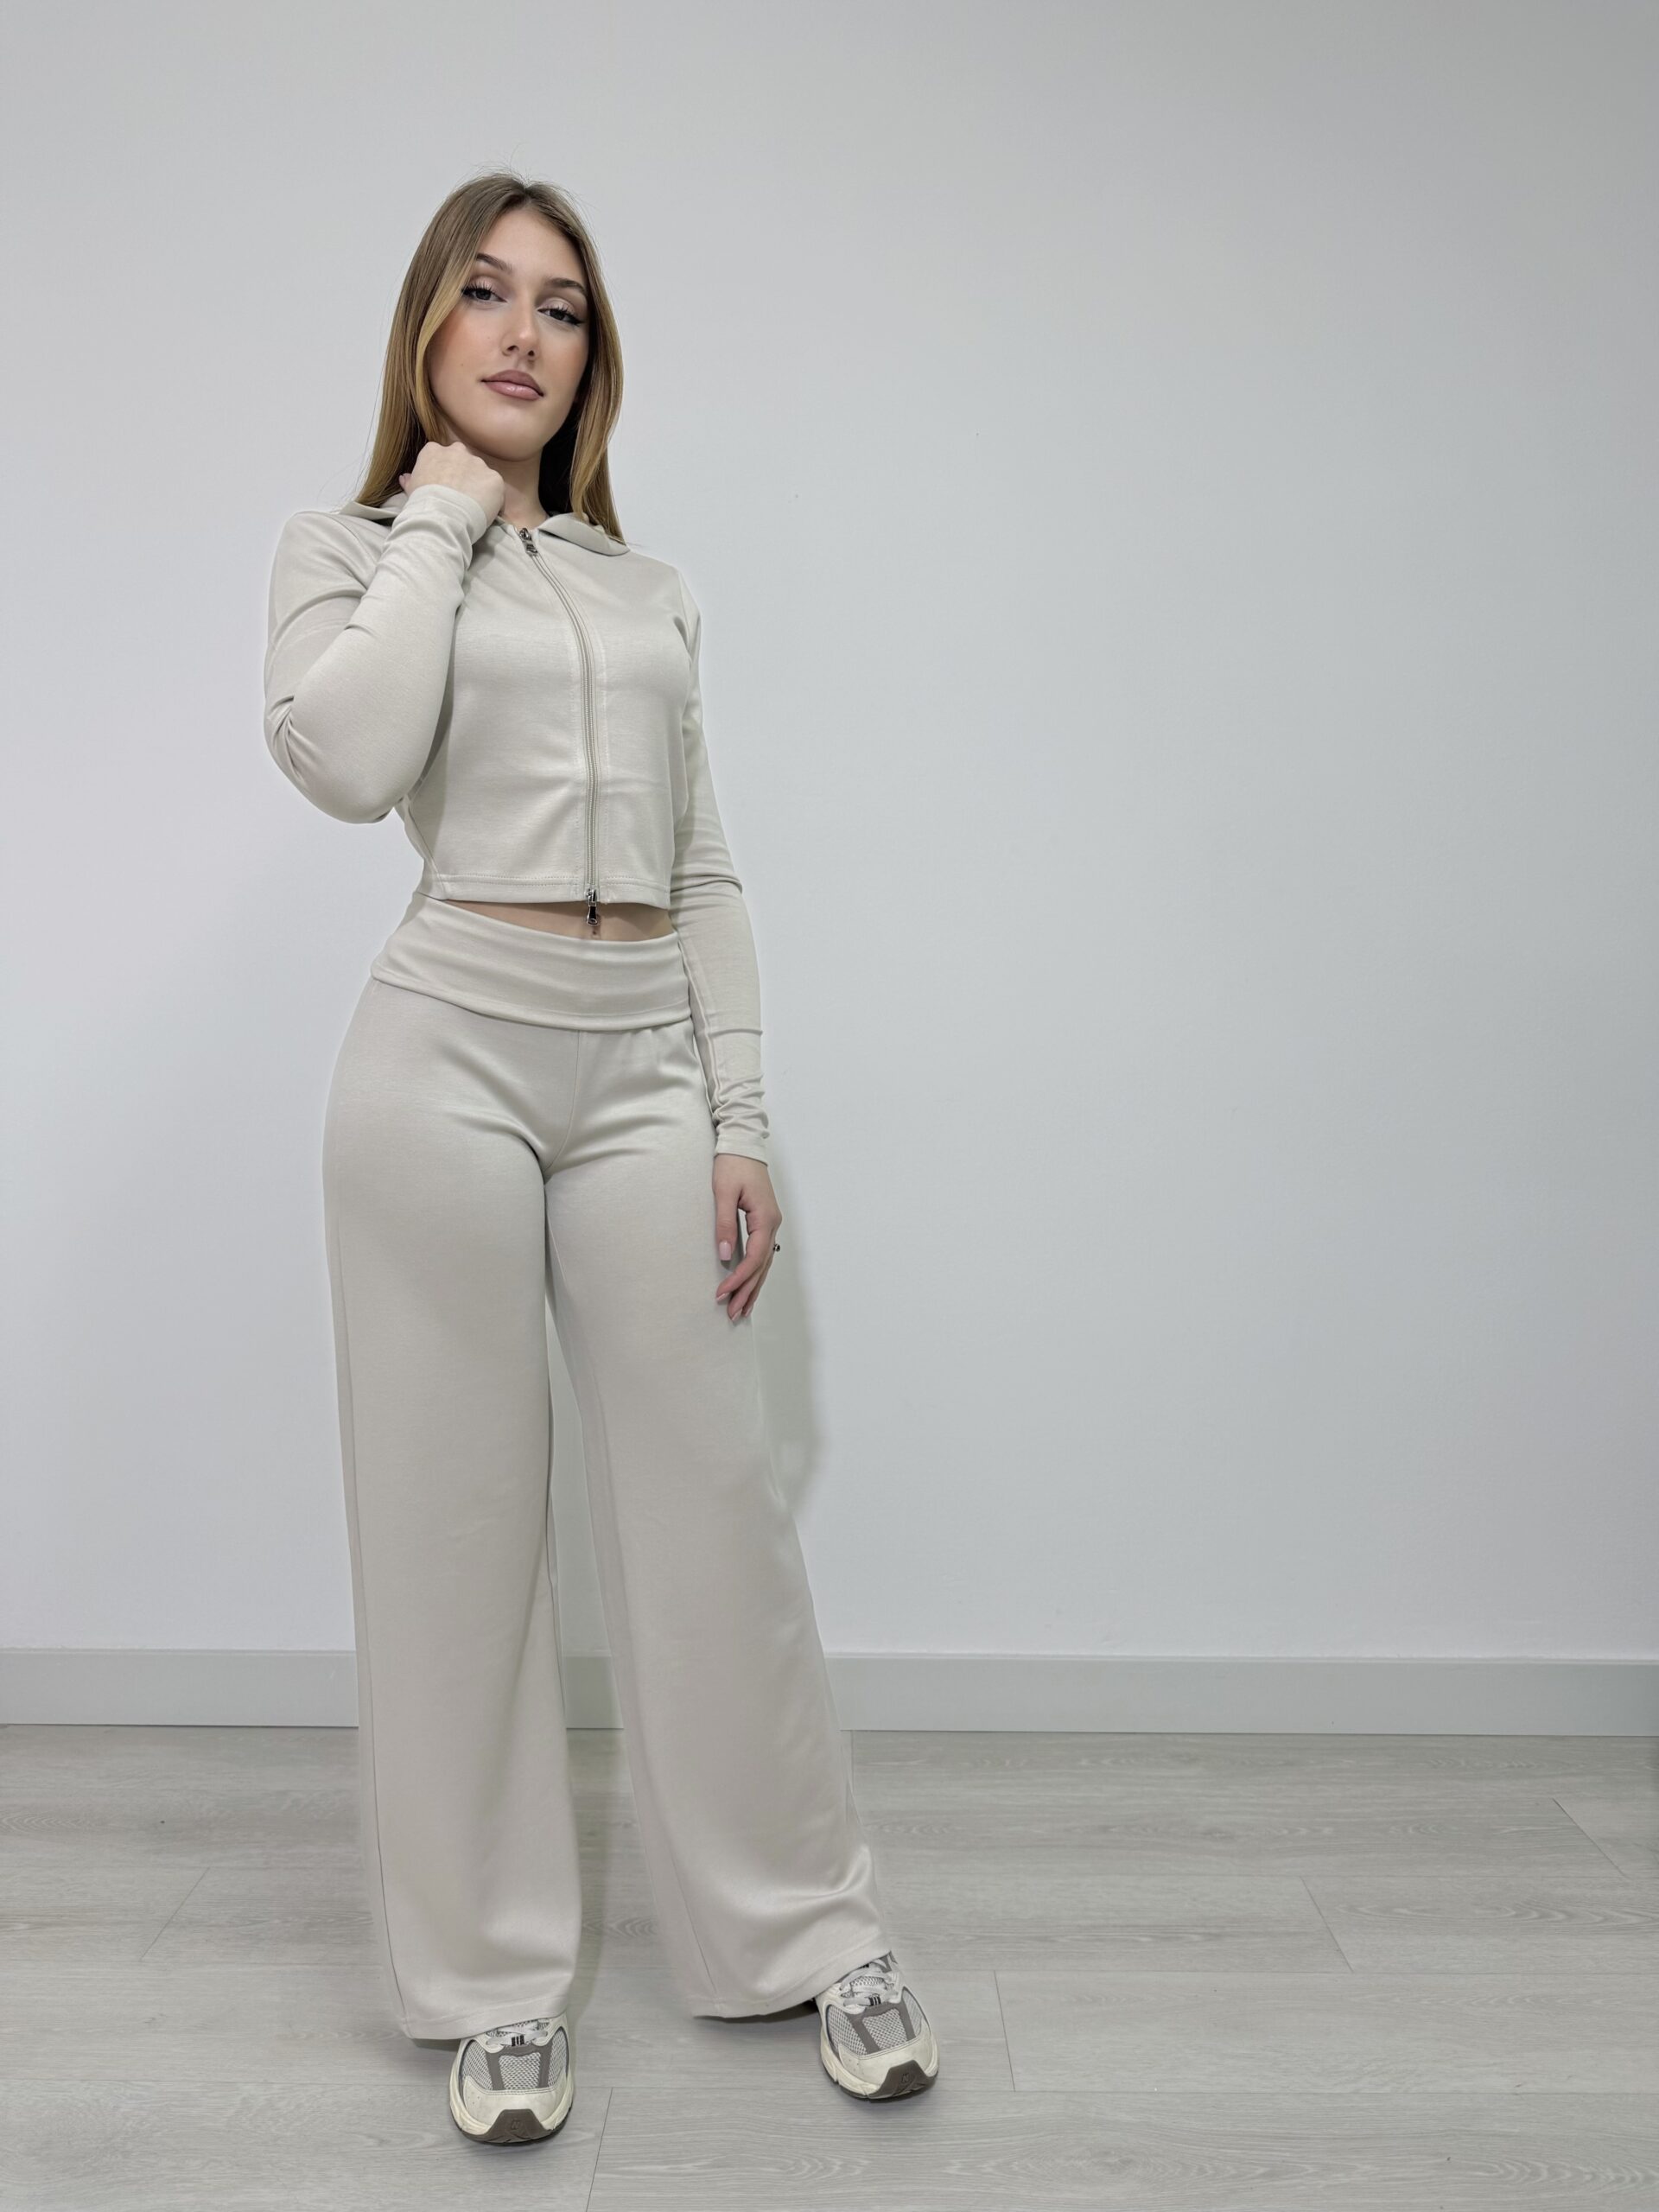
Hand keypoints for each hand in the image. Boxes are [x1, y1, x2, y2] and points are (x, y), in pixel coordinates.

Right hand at [399, 438, 503, 525]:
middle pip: (464, 461)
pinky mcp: (494, 478)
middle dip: (464, 475)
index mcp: (433, 451)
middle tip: (460, 496)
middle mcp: (457, 451)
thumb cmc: (422, 503)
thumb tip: (405, 478)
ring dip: (479, 486)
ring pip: (481, 473)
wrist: (442, 516)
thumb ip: (411, 480)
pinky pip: (495, 487)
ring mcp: (477, 463)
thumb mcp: (411, 490)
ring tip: (473, 506)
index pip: (442, 457)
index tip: (445, 487)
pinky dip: (492, 497)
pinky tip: (485, 510)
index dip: (445, 473)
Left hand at [712, 1154, 780, 1321]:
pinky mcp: (764, 1222)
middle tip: (732, 1314)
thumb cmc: (732, 1165)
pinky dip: (755, 1273)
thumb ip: (724, 1224)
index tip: (722, 1293)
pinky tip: (749, 1286)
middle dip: (747, 1291)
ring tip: (741, 1310)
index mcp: (765, 1218)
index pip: (755, 1258)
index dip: (739, 1278)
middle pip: (762, 1266)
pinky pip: (762, 1254)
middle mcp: (773, 1224)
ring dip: (753, 1287)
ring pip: (764, 1264)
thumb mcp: (723, 1193)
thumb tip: (725, 1255)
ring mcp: (770, 1224)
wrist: (743, 1143)